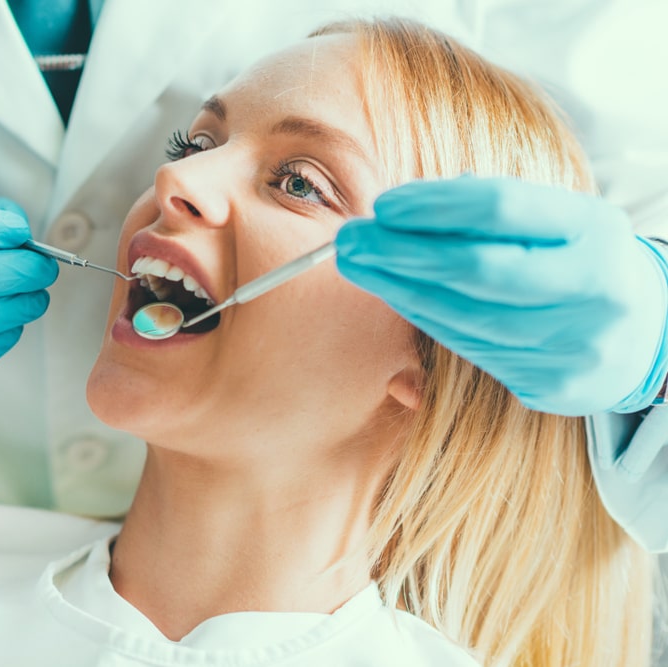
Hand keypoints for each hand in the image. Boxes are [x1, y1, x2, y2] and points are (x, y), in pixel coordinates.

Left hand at [335, 176, 667, 415]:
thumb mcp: (555, 220)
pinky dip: (425, 318)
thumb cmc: (577, 259)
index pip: (501, 208)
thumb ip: (488, 210)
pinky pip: (470, 346)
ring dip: (399, 289)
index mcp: (595, 231)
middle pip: (475, 268)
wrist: (645, 332)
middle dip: (401, 252)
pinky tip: (395, 295)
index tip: (384, 205)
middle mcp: (592, 289)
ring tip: (359, 264)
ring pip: (465, 316)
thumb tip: (399, 211)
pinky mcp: (553, 384)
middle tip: (350, 239)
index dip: (434, 206)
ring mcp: (574, 343)